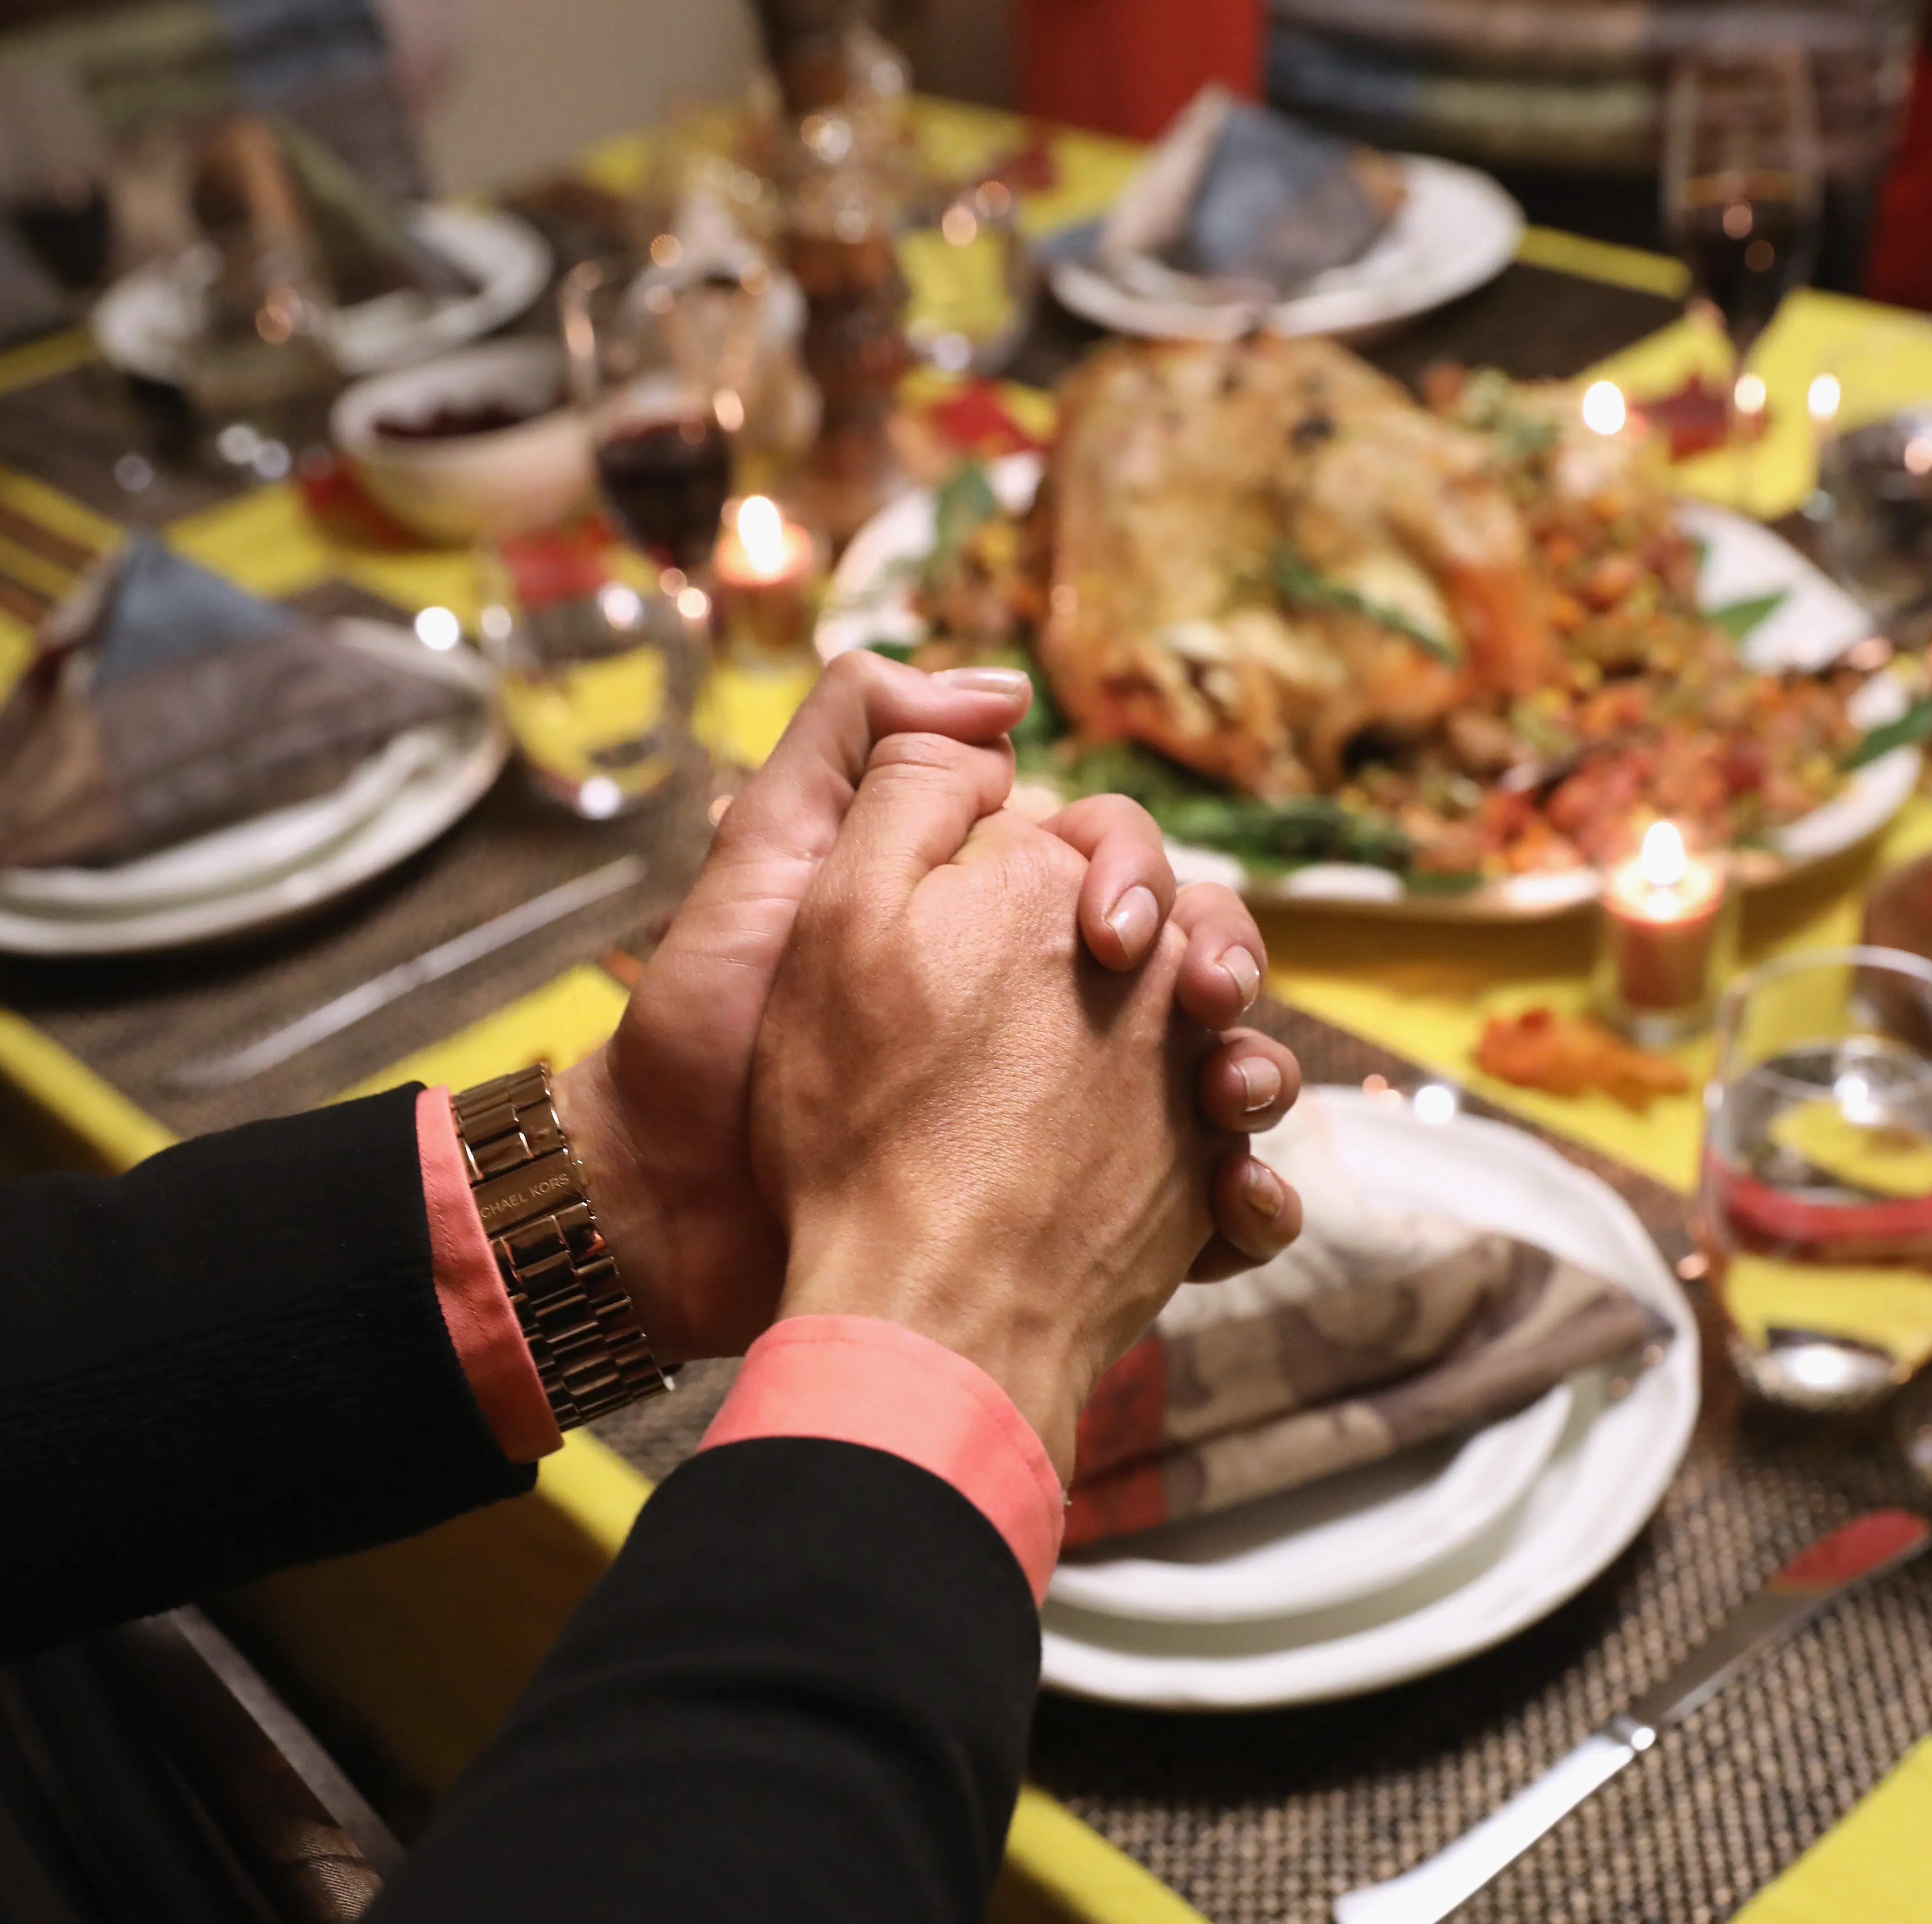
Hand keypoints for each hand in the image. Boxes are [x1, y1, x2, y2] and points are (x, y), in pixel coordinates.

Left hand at [751, 729, 1286, 1475]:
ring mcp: (1072, 1117)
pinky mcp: (1080, 1221)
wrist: (676, 1211)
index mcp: (988, 919)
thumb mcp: (769, 853)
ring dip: (1255, 1078)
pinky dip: (1245, 1206)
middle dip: (1224, 967)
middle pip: (1190, 963)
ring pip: (1216, 1076)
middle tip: (1209, 1007)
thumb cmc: (711, 1027)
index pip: (1113, 867)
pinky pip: (1204, 1208)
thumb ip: (861, 740)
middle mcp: (1045, 1007)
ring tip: (1235, 1103)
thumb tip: (1010, 694)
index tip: (1114, 927)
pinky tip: (1236, 1210)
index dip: (1140, 878)